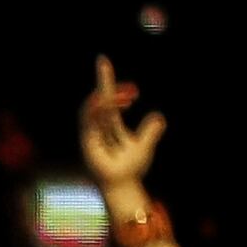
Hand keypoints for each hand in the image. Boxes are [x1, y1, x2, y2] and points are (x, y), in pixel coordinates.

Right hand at [78, 56, 163, 198]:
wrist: (124, 185)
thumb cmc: (131, 169)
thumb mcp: (145, 145)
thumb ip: (151, 131)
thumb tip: (158, 117)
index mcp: (111, 126)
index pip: (107, 99)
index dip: (105, 81)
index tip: (103, 61)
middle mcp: (99, 128)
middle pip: (99, 99)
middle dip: (105, 83)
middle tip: (127, 86)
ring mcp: (91, 134)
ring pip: (94, 108)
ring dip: (106, 98)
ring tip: (122, 95)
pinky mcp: (88, 142)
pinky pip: (89, 121)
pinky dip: (95, 109)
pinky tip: (103, 100)